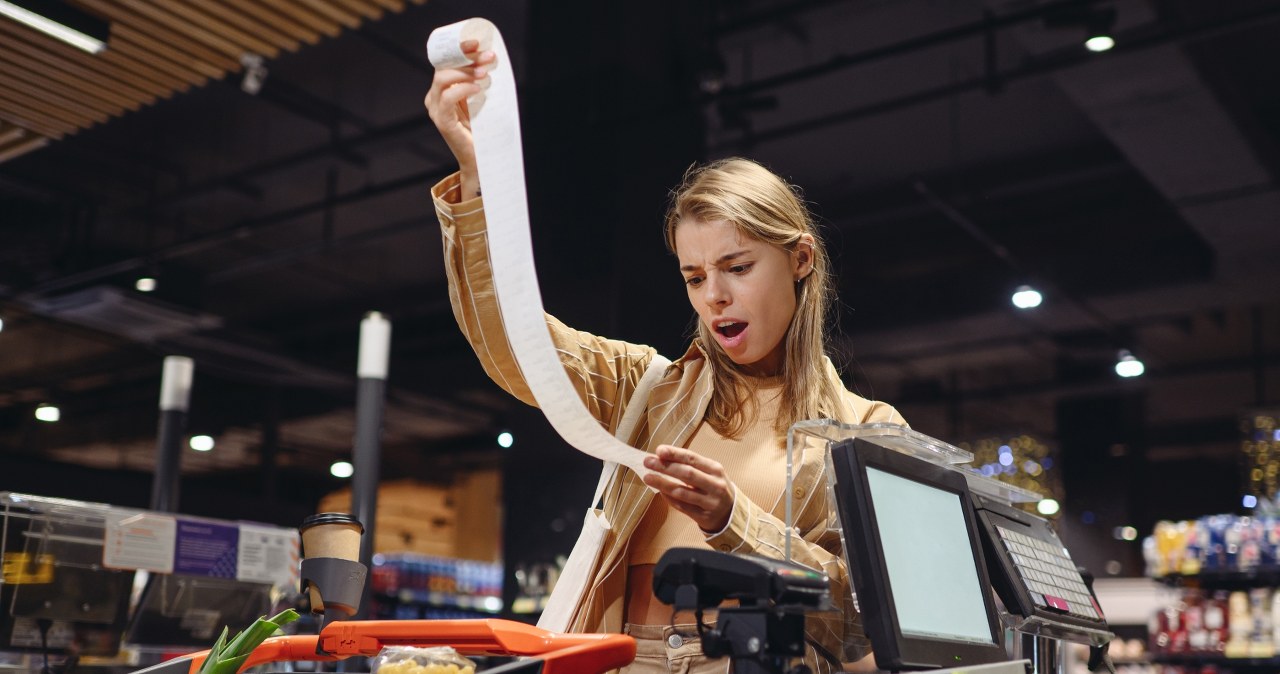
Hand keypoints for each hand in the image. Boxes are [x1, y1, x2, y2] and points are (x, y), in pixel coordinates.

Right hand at [424, 39, 496, 198]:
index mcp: (442, 90)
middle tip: (487, 57)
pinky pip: (447, 98)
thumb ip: (479, 80)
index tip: (476, 42)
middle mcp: (435, 98)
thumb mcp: (481, 98)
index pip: (445, 63)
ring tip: (484, 72)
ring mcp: (436, 110)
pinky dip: (462, 89)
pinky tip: (477, 88)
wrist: (483, 158)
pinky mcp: (442, 122)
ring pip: (443, 79)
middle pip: (444, 67)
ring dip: (465, 72)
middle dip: (466, 58)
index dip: (458, 50)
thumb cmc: (483, 128)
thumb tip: (489, 57)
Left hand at [642, 445, 734, 532]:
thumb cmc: (713, 486)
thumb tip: (661, 457)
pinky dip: (669, 498)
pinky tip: (659, 491)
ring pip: (682, 492)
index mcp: (715, 469)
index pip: (693, 458)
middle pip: (687, 474)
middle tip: (647, 462)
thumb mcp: (709, 472)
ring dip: (663, 484)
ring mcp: (710, 502)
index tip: (659, 450)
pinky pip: (682, 507)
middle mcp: (715, 484)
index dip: (675, 454)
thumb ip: (689, 465)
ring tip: (647, 477)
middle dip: (665, 467)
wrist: (730, 512)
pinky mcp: (704, 516)